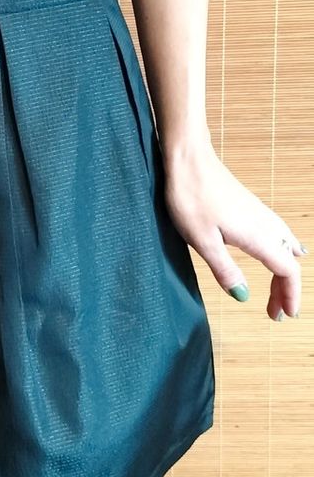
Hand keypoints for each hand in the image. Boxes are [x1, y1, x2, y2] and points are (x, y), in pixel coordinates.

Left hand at [162, 144, 304, 320]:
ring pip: (284, 247)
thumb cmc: (190, 199)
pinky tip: (279, 250)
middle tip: (277, 312)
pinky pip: (277, 234)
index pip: (286, 272)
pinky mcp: (249, 206)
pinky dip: (281, 251)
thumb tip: (243, 296)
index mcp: (258, 237)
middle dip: (286, 289)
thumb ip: (225, 270)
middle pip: (288, 262)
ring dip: (283, 271)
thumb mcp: (202, 242)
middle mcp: (266, 224)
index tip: (284, 316)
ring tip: (278, 289)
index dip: (288, 296)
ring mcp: (259, 213)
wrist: (188, 160)